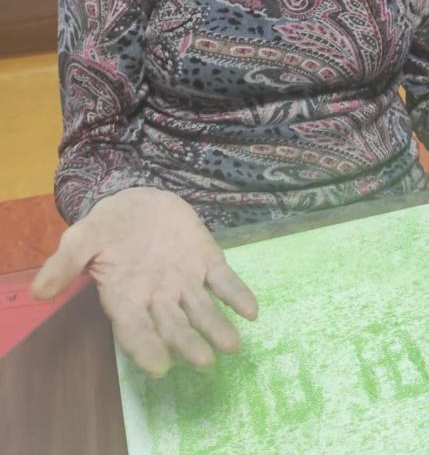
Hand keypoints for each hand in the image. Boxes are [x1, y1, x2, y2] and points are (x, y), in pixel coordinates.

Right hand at [31, 187, 256, 376]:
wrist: (137, 200)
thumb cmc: (107, 227)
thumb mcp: (81, 238)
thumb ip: (65, 263)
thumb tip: (39, 290)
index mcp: (125, 298)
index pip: (135, 329)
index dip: (146, 347)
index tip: (159, 367)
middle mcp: (157, 297)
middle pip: (173, 326)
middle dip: (188, 344)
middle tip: (204, 361)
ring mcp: (184, 281)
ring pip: (201, 309)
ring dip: (216, 327)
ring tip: (232, 345)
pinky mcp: (205, 260)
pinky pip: (223, 280)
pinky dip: (237, 294)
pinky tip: (251, 310)